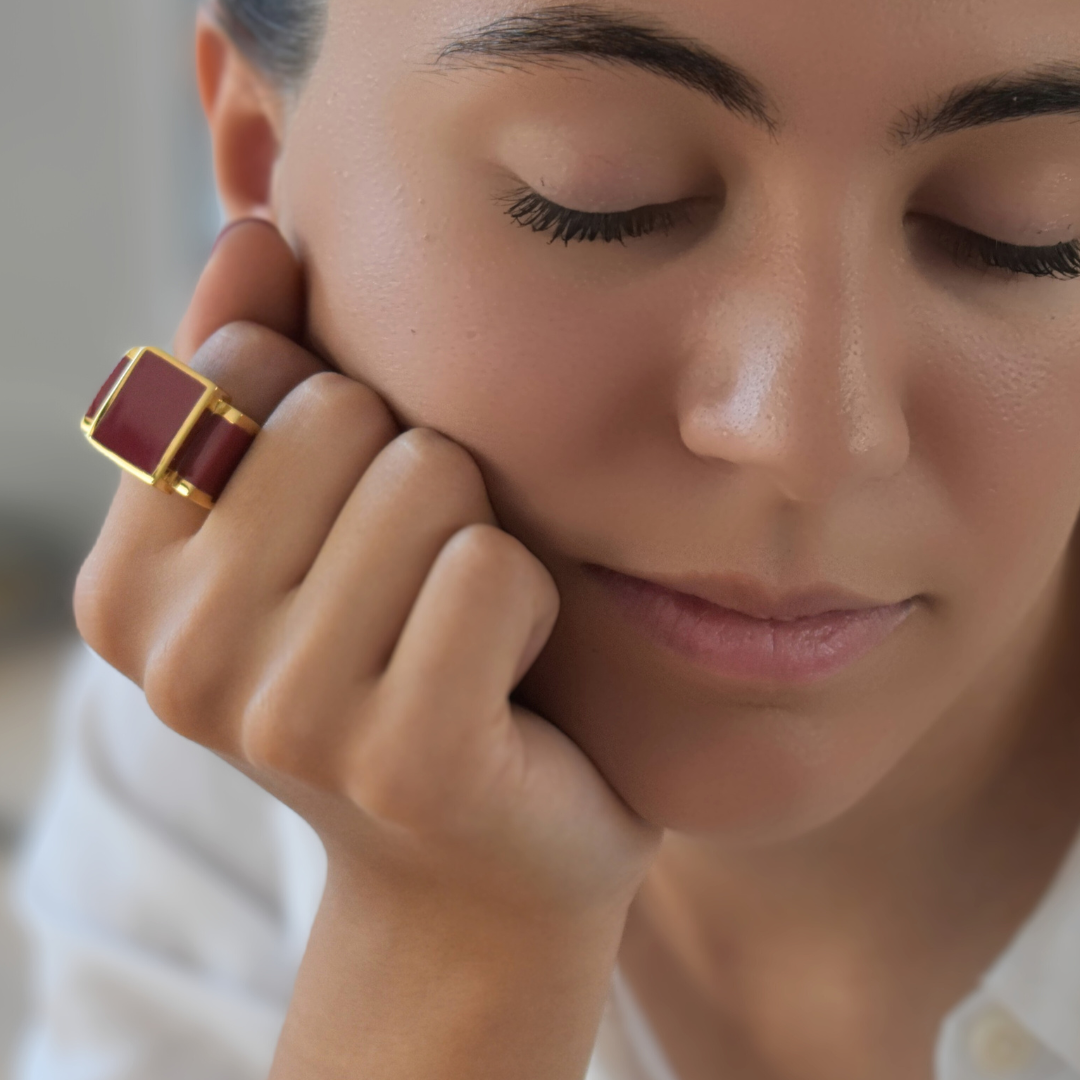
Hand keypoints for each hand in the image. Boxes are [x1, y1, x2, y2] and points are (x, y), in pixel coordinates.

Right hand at [75, 219, 660, 1077]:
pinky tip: (506, 674)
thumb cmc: (399, 666)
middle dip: (413, 477)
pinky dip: (529, 602)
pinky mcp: (405, 756)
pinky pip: (495, 568)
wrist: (477, 862)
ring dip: (476, 538)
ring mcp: (284, 717)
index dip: (335, 417)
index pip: (241, 368)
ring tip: (454, 631)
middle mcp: (178, 655)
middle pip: (341, 409)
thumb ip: (259, 371)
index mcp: (132, 584)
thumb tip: (254, 222)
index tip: (346, 523)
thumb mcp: (309, 517)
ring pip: (428, 476)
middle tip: (414, 588)